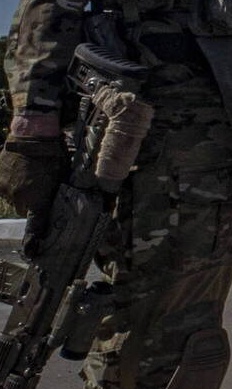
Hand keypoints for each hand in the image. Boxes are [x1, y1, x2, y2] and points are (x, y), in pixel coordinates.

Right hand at [1, 138, 67, 254]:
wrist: (33, 137)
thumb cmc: (53, 157)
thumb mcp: (62, 177)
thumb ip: (58, 194)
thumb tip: (68, 204)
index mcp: (38, 200)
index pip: (35, 227)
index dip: (33, 240)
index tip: (32, 251)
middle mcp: (20, 199)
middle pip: (23, 209)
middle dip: (30, 202)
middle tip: (38, 187)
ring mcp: (6, 189)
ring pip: (12, 198)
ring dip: (19, 191)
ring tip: (29, 175)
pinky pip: (2, 188)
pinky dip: (9, 182)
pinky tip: (17, 172)